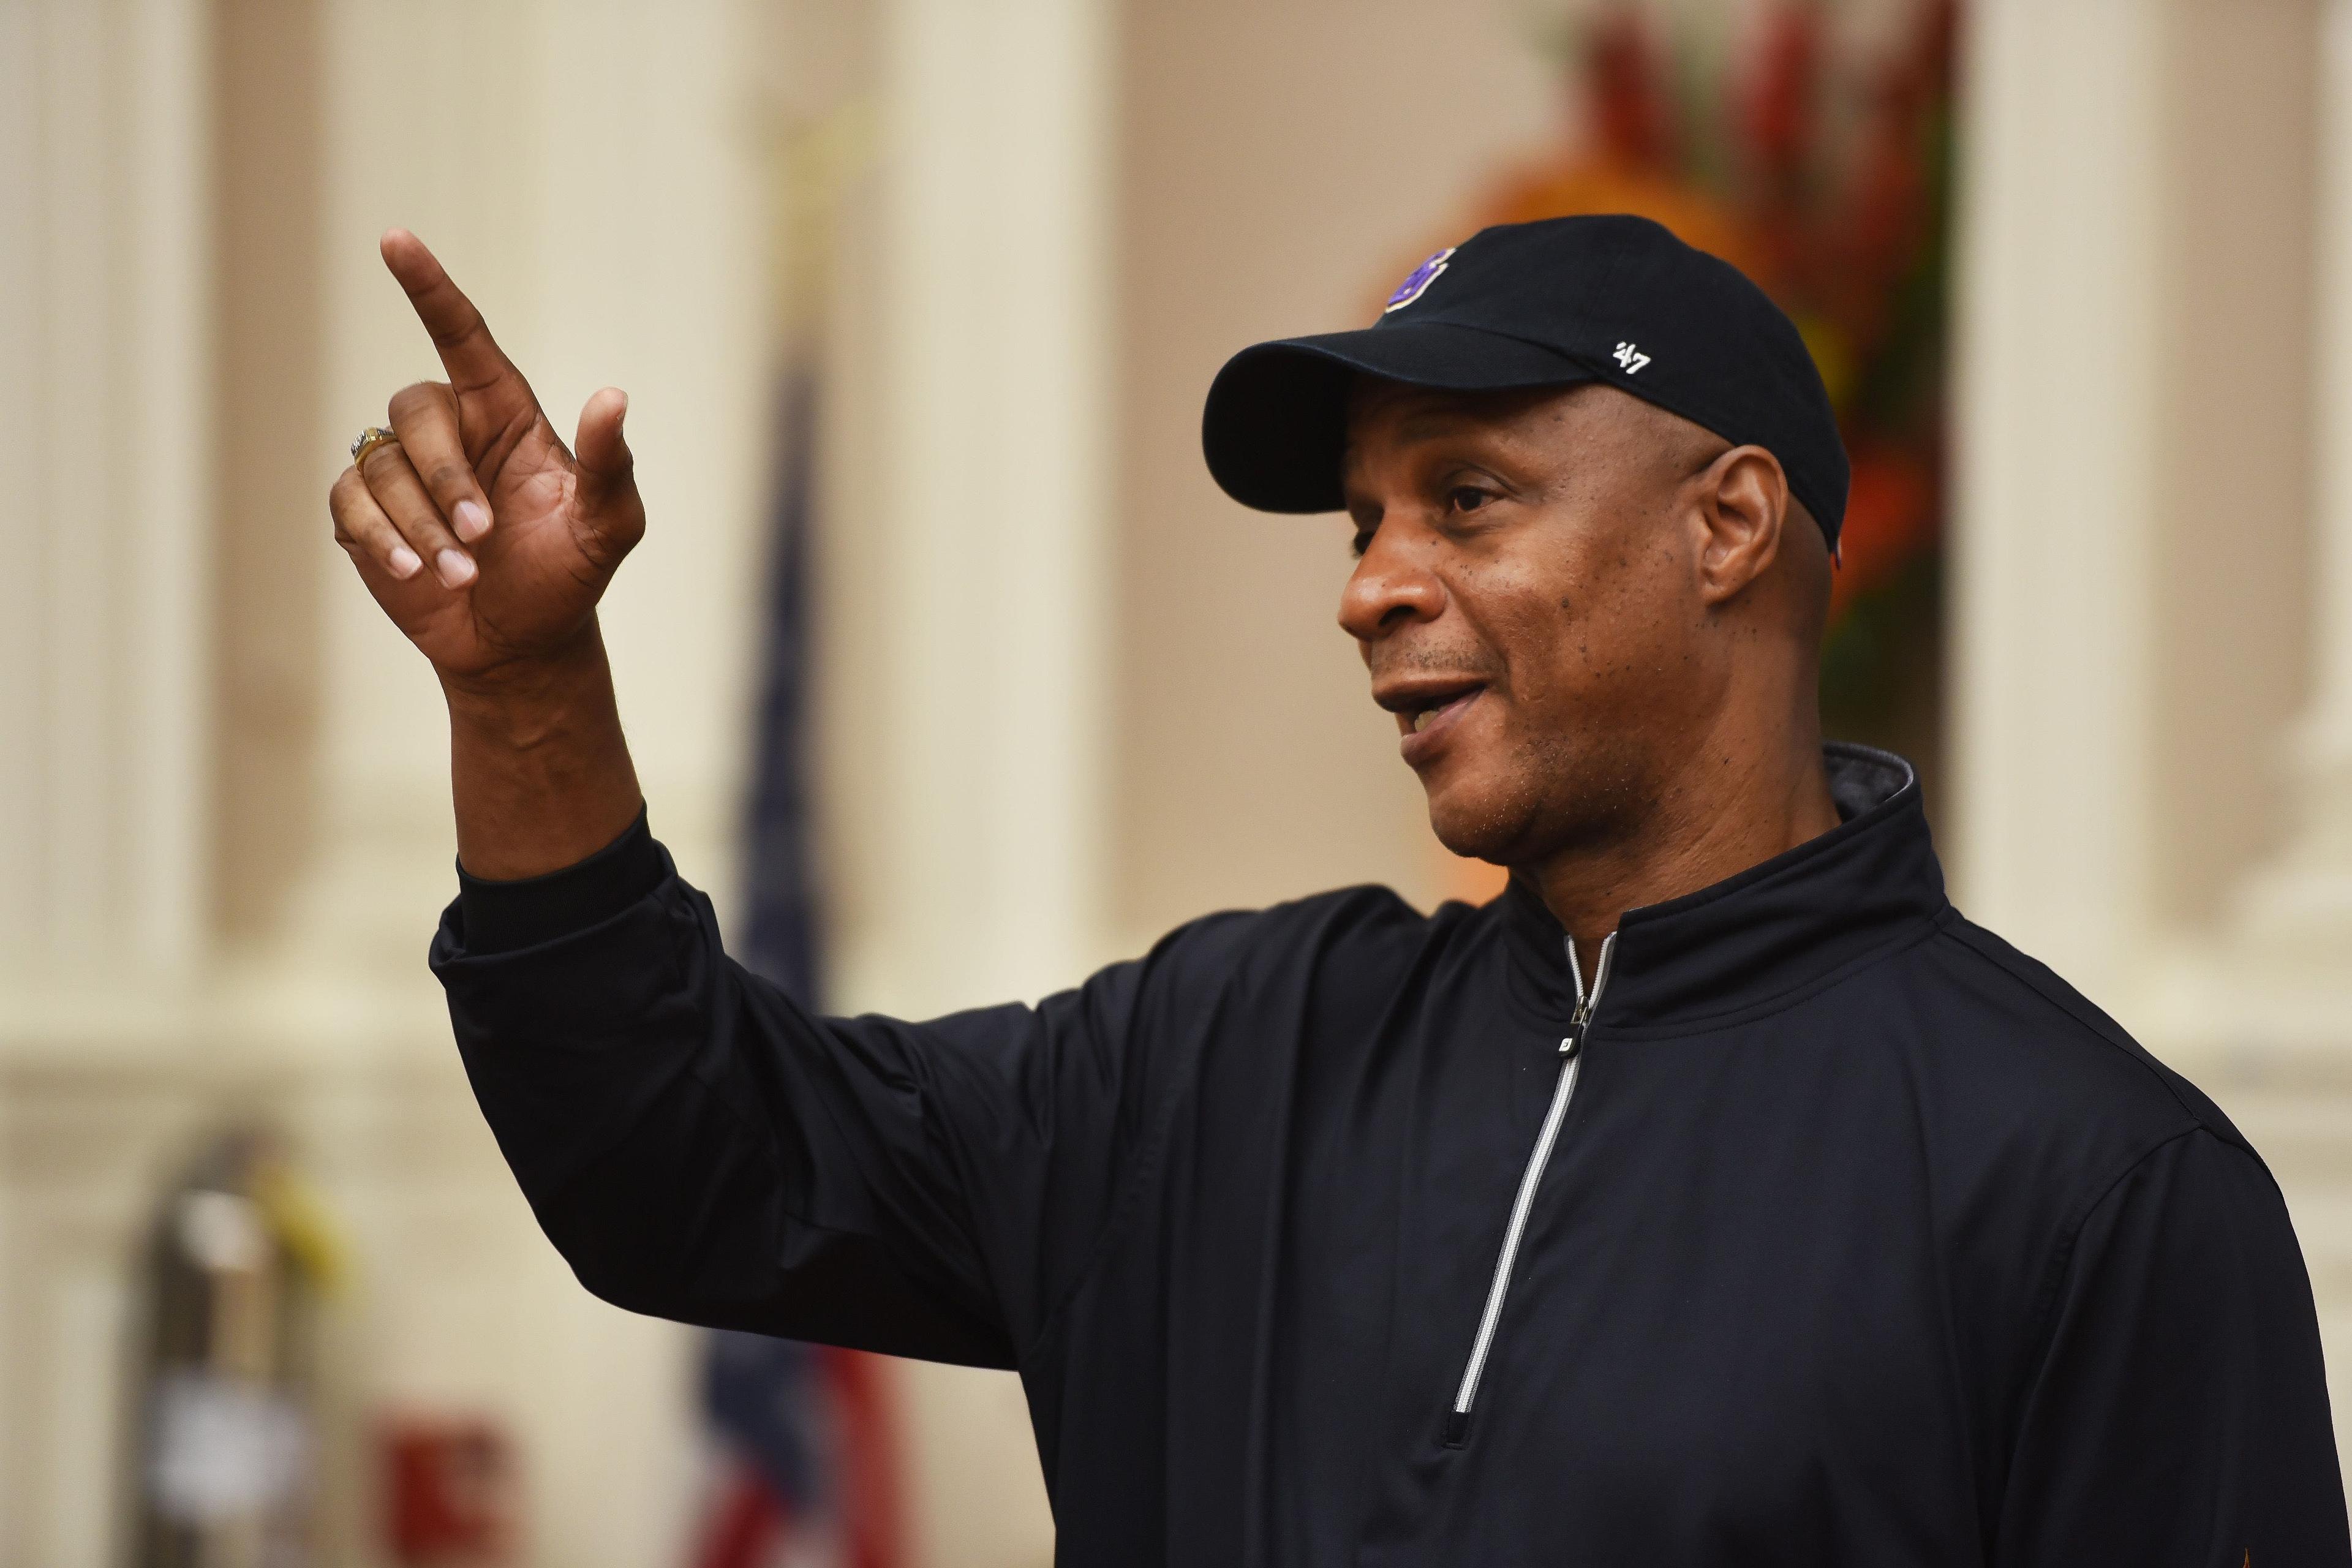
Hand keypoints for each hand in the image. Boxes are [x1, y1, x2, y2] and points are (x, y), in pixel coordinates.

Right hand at [329, 230, 645, 688]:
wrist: (523, 643)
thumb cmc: (569, 573)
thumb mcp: (609, 525)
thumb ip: (612, 464)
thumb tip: (613, 397)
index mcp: (502, 412)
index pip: (460, 333)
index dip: (427, 285)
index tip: (395, 238)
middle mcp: (448, 430)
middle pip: (415, 410)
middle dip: (445, 478)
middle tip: (483, 537)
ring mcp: (401, 470)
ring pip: (384, 467)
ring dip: (423, 526)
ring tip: (463, 574)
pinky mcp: (364, 513)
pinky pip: (351, 503)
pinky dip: (384, 539)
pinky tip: (417, 572)